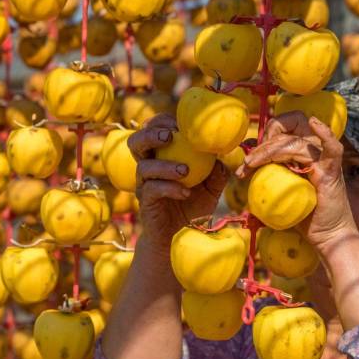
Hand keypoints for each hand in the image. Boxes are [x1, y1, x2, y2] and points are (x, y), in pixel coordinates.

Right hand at [129, 114, 229, 255]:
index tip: (180, 124)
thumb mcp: (211, 188)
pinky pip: (152, 190)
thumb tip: (223, 155)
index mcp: (159, 156)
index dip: (162, 121)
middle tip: (171, 135)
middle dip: (150, 134)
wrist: (179, 236)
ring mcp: (143, 185)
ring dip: (165, 165)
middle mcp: (146, 167)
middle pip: (135, 142)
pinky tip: (185, 192)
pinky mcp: (145, 202)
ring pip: (143, 167)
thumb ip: (217, 172)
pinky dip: (170, 188)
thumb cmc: (193, 207)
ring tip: (185, 170)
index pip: (152, 130)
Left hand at [236, 111, 358, 252]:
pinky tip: (315, 124)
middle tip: (247, 164)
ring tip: (251, 164)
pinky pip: (333, 148)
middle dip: (263, 144)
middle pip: (289, 130)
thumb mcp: (279, 191)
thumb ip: (267, 175)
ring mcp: (324, 160)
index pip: (284, 129)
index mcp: (302, 153)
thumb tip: (245, 161)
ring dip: (269, 150)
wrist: (326, 236)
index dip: (265, 136)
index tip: (249, 160)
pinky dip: (325, 134)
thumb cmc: (304, 217)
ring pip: (296, 142)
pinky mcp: (332, 172)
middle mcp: (314, 152)